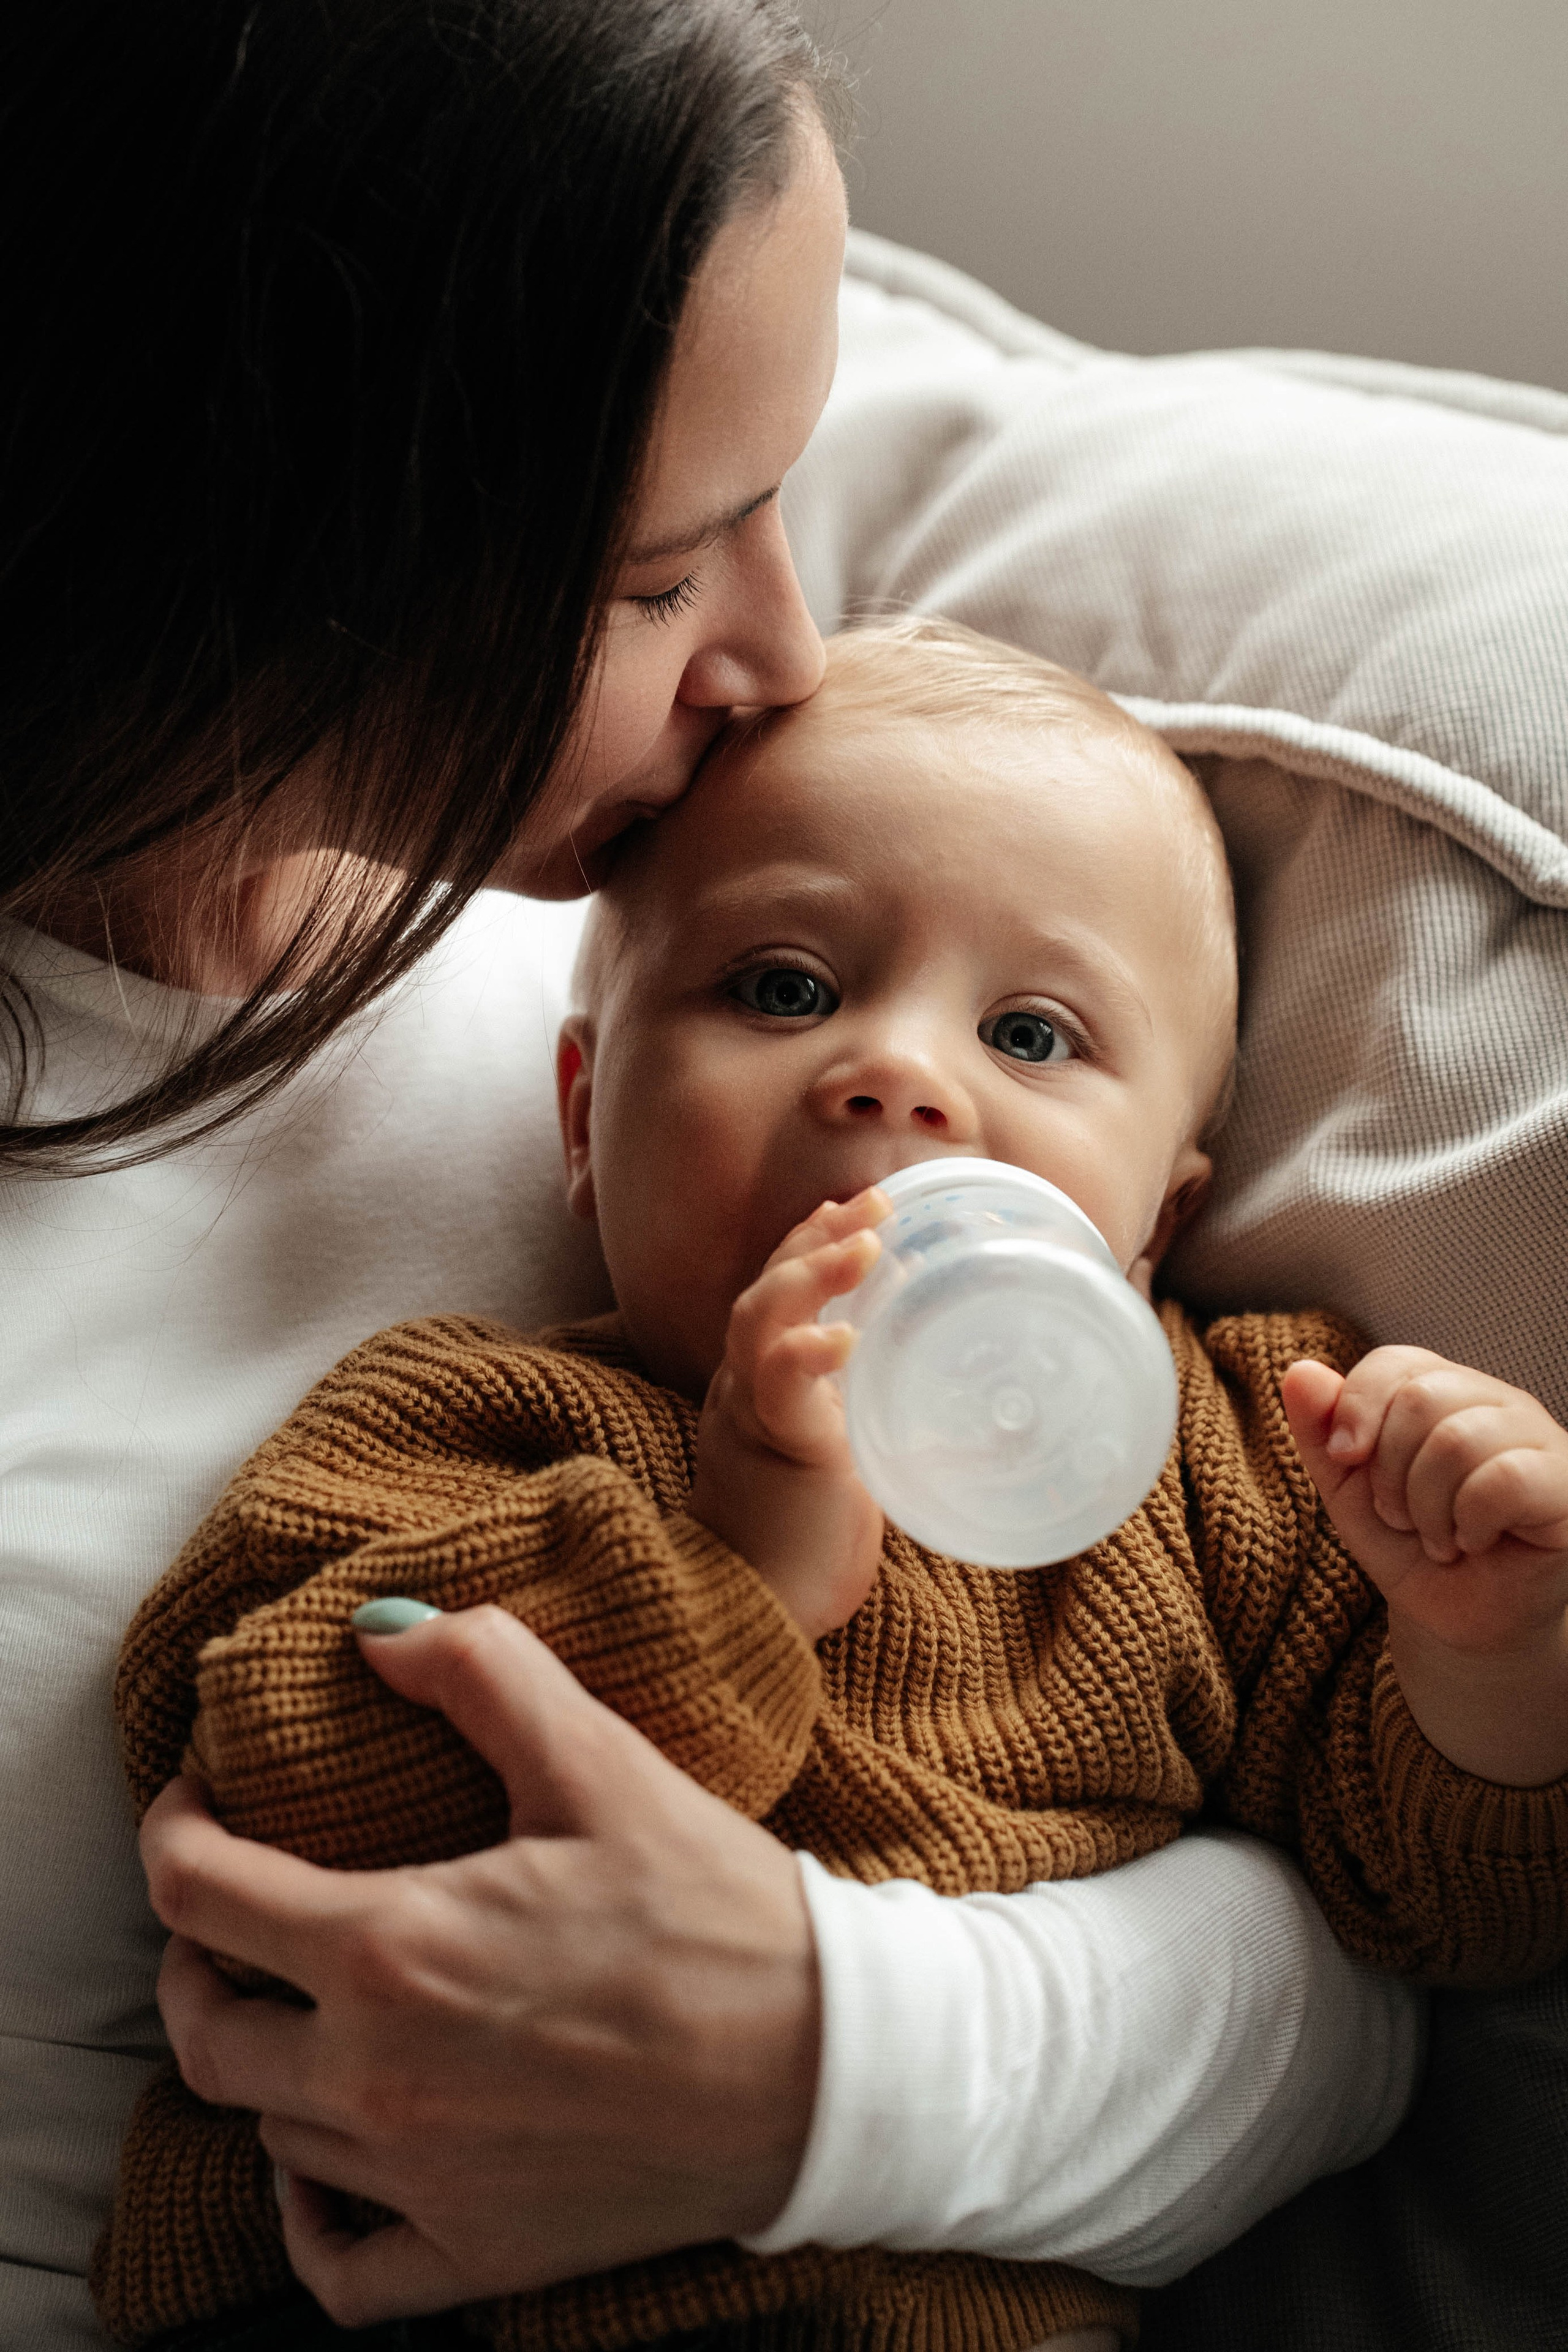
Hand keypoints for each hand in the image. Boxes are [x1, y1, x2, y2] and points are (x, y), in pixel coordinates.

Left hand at [141, 1607, 819, 2326]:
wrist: (827, 2067)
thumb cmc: (716, 1910)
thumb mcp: (602, 1762)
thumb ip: (485, 1675)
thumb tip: (380, 1630)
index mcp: (391, 1950)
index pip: (196, 1893)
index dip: (174, 1828)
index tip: (199, 1797)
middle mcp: (377, 2080)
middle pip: (201, 2027)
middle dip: (194, 1954)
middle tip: (234, 1904)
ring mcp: (421, 2182)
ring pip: (270, 2127)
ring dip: (268, 2055)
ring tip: (308, 2002)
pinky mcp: (479, 2255)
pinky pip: (337, 2266)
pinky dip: (309, 2216)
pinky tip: (331, 2162)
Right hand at [687, 1187, 888, 1641]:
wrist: (759, 1609)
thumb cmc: (803, 1541)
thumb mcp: (849, 1461)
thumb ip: (878, 1425)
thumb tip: (975, 1411)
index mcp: (760, 1384)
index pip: (776, 1293)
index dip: (810, 1244)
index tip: (857, 1208)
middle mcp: (743, 1386)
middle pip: (764, 1287)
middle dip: (816, 1239)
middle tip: (875, 1204)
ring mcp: (748, 1412)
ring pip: (758, 1318)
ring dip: (810, 1272)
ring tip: (864, 1243)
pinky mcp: (769, 1446)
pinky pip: (774, 1384)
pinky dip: (808, 1352)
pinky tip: (847, 1334)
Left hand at [1284, 1348, 1567, 1783]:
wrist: (1457, 1621)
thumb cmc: (1409, 1546)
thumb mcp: (1347, 1489)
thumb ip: (1319, 1430)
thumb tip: (1300, 1371)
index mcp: (1448, 1389)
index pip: (1396, 1363)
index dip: (1357, 1409)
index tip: (1346, 1458)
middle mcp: (1500, 1402)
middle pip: (1421, 1399)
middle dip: (1389, 1473)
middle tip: (1404, 1517)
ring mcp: (1541, 1440)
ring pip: (1458, 1440)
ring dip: (1427, 1507)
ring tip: (1439, 1536)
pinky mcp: (1566, 1485)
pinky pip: (1505, 1479)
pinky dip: (1471, 1520)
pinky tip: (1476, 1541)